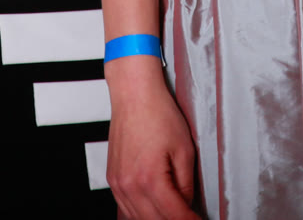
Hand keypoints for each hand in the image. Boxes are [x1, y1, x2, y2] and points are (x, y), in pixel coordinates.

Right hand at [105, 60, 198, 219]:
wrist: (134, 94)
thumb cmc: (157, 113)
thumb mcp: (185, 149)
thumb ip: (186, 183)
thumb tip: (186, 203)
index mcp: (149, 179)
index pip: (174, 216)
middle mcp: (129, 185)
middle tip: (189, 217)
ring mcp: (118, 184)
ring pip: (137, 219)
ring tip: (174, 213)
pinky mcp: (113, 179)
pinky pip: (125, 209)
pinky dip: (140, 215)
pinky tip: (152, 211)